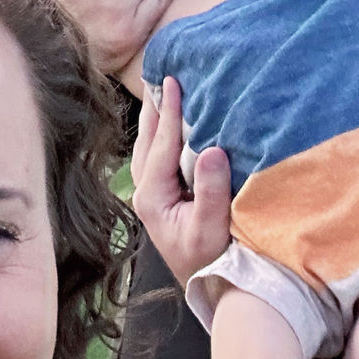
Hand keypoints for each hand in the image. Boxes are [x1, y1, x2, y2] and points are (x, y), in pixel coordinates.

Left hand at [131, 76, 231, 286]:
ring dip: (157, 118)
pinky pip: (158, 156)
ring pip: (149, 147)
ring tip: (164, 90)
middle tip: (160, 72)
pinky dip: (164, 135)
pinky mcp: (162, 198)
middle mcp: (145, 192)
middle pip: (147, 139)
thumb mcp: (213, 228)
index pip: (162, 144)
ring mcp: (152, 195)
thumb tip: (211, 150)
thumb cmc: (213, 260)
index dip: (169, 110)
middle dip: (154, 106)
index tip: (173, 80)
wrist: (210, 286)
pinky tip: (175, 123)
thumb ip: (211, 190)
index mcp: (153, 196)